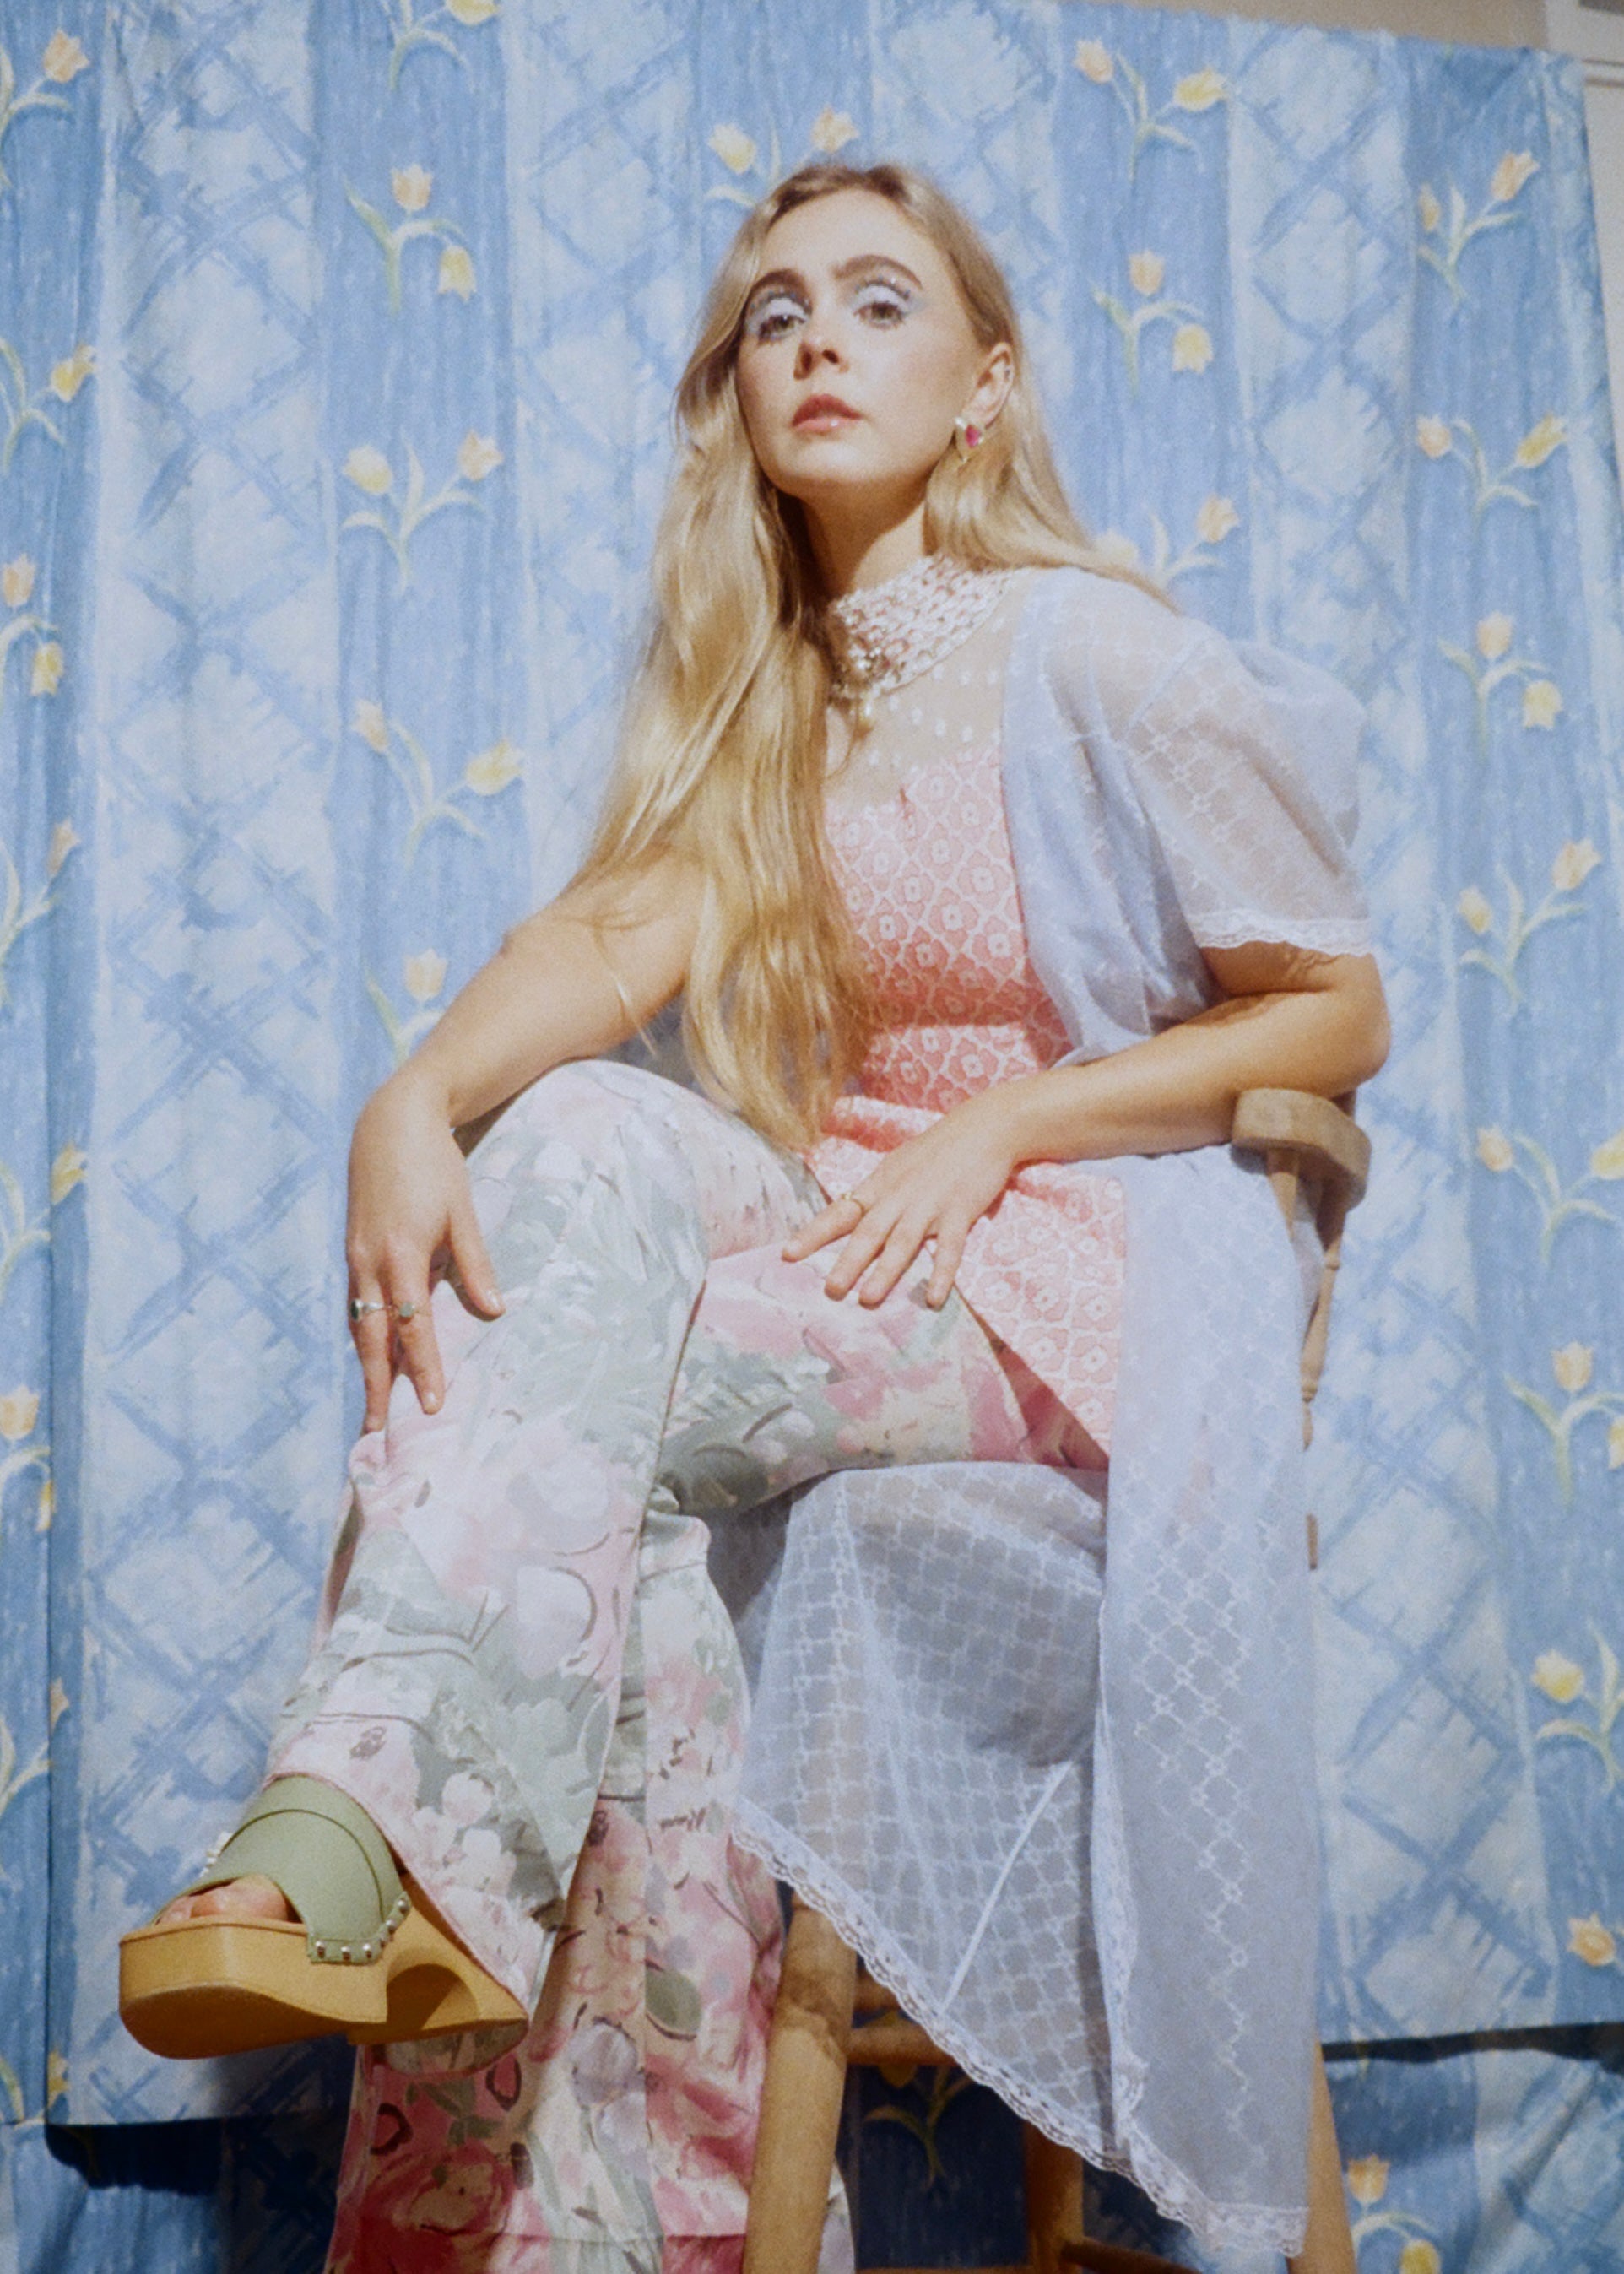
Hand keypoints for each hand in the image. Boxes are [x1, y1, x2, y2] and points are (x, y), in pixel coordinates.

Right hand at [346, 1069, 503, 1427]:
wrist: (391, 1120)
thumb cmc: (434, 1163)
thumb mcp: (460, 1212)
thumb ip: (473, 1264)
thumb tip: (494, 1313)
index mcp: (401, 1253)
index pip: (414, 1325)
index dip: (423, 1367)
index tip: (432, 1405)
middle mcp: (369, 1261)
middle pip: (373, 1338)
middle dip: (376, 1386)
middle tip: (376, 1432)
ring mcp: (354, 1256)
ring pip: (359, 1324)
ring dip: (364, 1367)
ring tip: (371, 1407)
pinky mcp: (350, 1250)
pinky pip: (354, 1303)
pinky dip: (362, 1336)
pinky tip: (369, 1358)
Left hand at [781, 1088, 1023, 1308]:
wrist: (984, 1127)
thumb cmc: (938, 1149)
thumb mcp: (898, 1166)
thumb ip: (878, 1193)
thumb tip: (852, 1213)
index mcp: (881, 1185)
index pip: (840, 1212)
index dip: (814, 1234)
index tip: (787, 1254)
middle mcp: (899, 1196)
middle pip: (868, 1232)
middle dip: (847, 1262)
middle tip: (829, 1290)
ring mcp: (929, 1205)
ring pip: (902, 1242)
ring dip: (885, 1272)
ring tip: (868, 1299)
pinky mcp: (960, 1212)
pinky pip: (949, 1248)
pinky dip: (941, 1273)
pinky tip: (933, 1298)